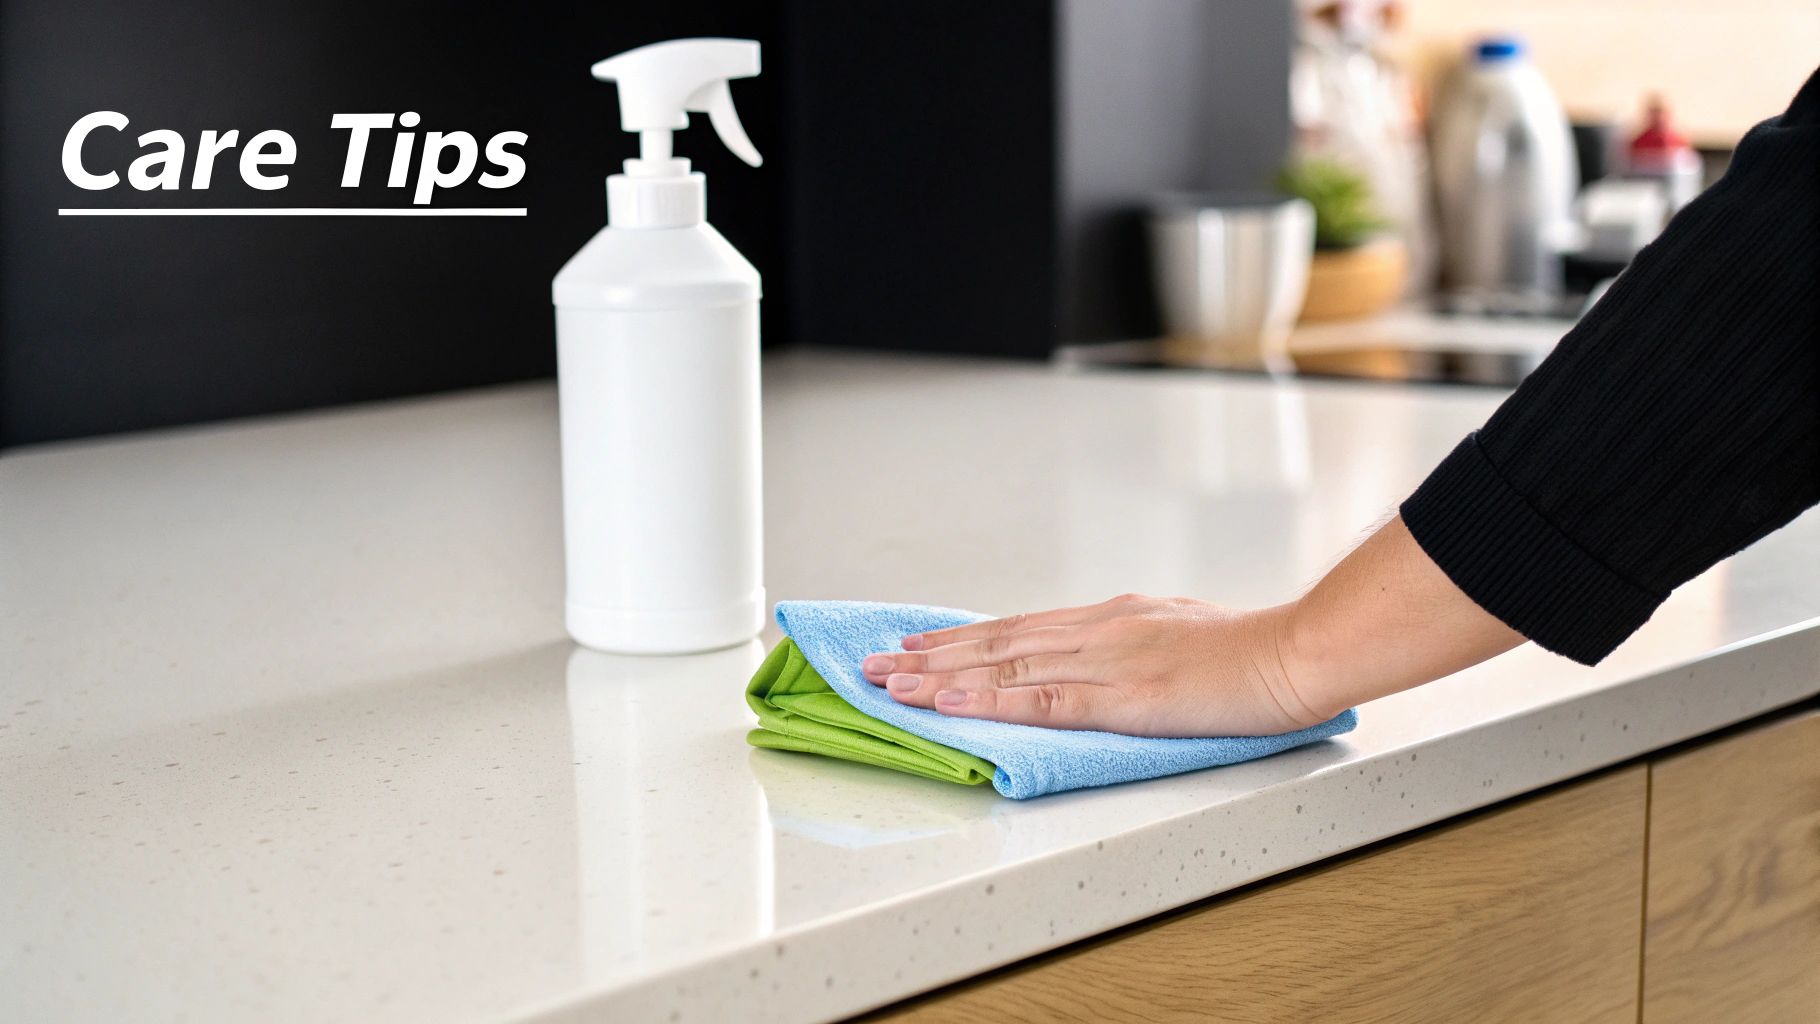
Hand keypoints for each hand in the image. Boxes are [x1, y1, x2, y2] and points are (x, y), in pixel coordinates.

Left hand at [860, 594, 1329, 736]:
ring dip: (937, 675)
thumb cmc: (1253, 651)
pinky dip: (985, 701)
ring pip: (1003, 667)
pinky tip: (946, 702)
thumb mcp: (1182, 635)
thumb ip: (1138, 646)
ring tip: (886, 683)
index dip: (963, 638)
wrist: (1296, 654)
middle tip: (873, 662)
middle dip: (929, 653)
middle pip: (996, 641)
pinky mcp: (1121, 697)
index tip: (918, 644)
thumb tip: (1112, 657)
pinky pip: (1038, 701)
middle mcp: (1096, 629)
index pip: (1020, 628)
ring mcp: (1105, 661)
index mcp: (1112, 617)